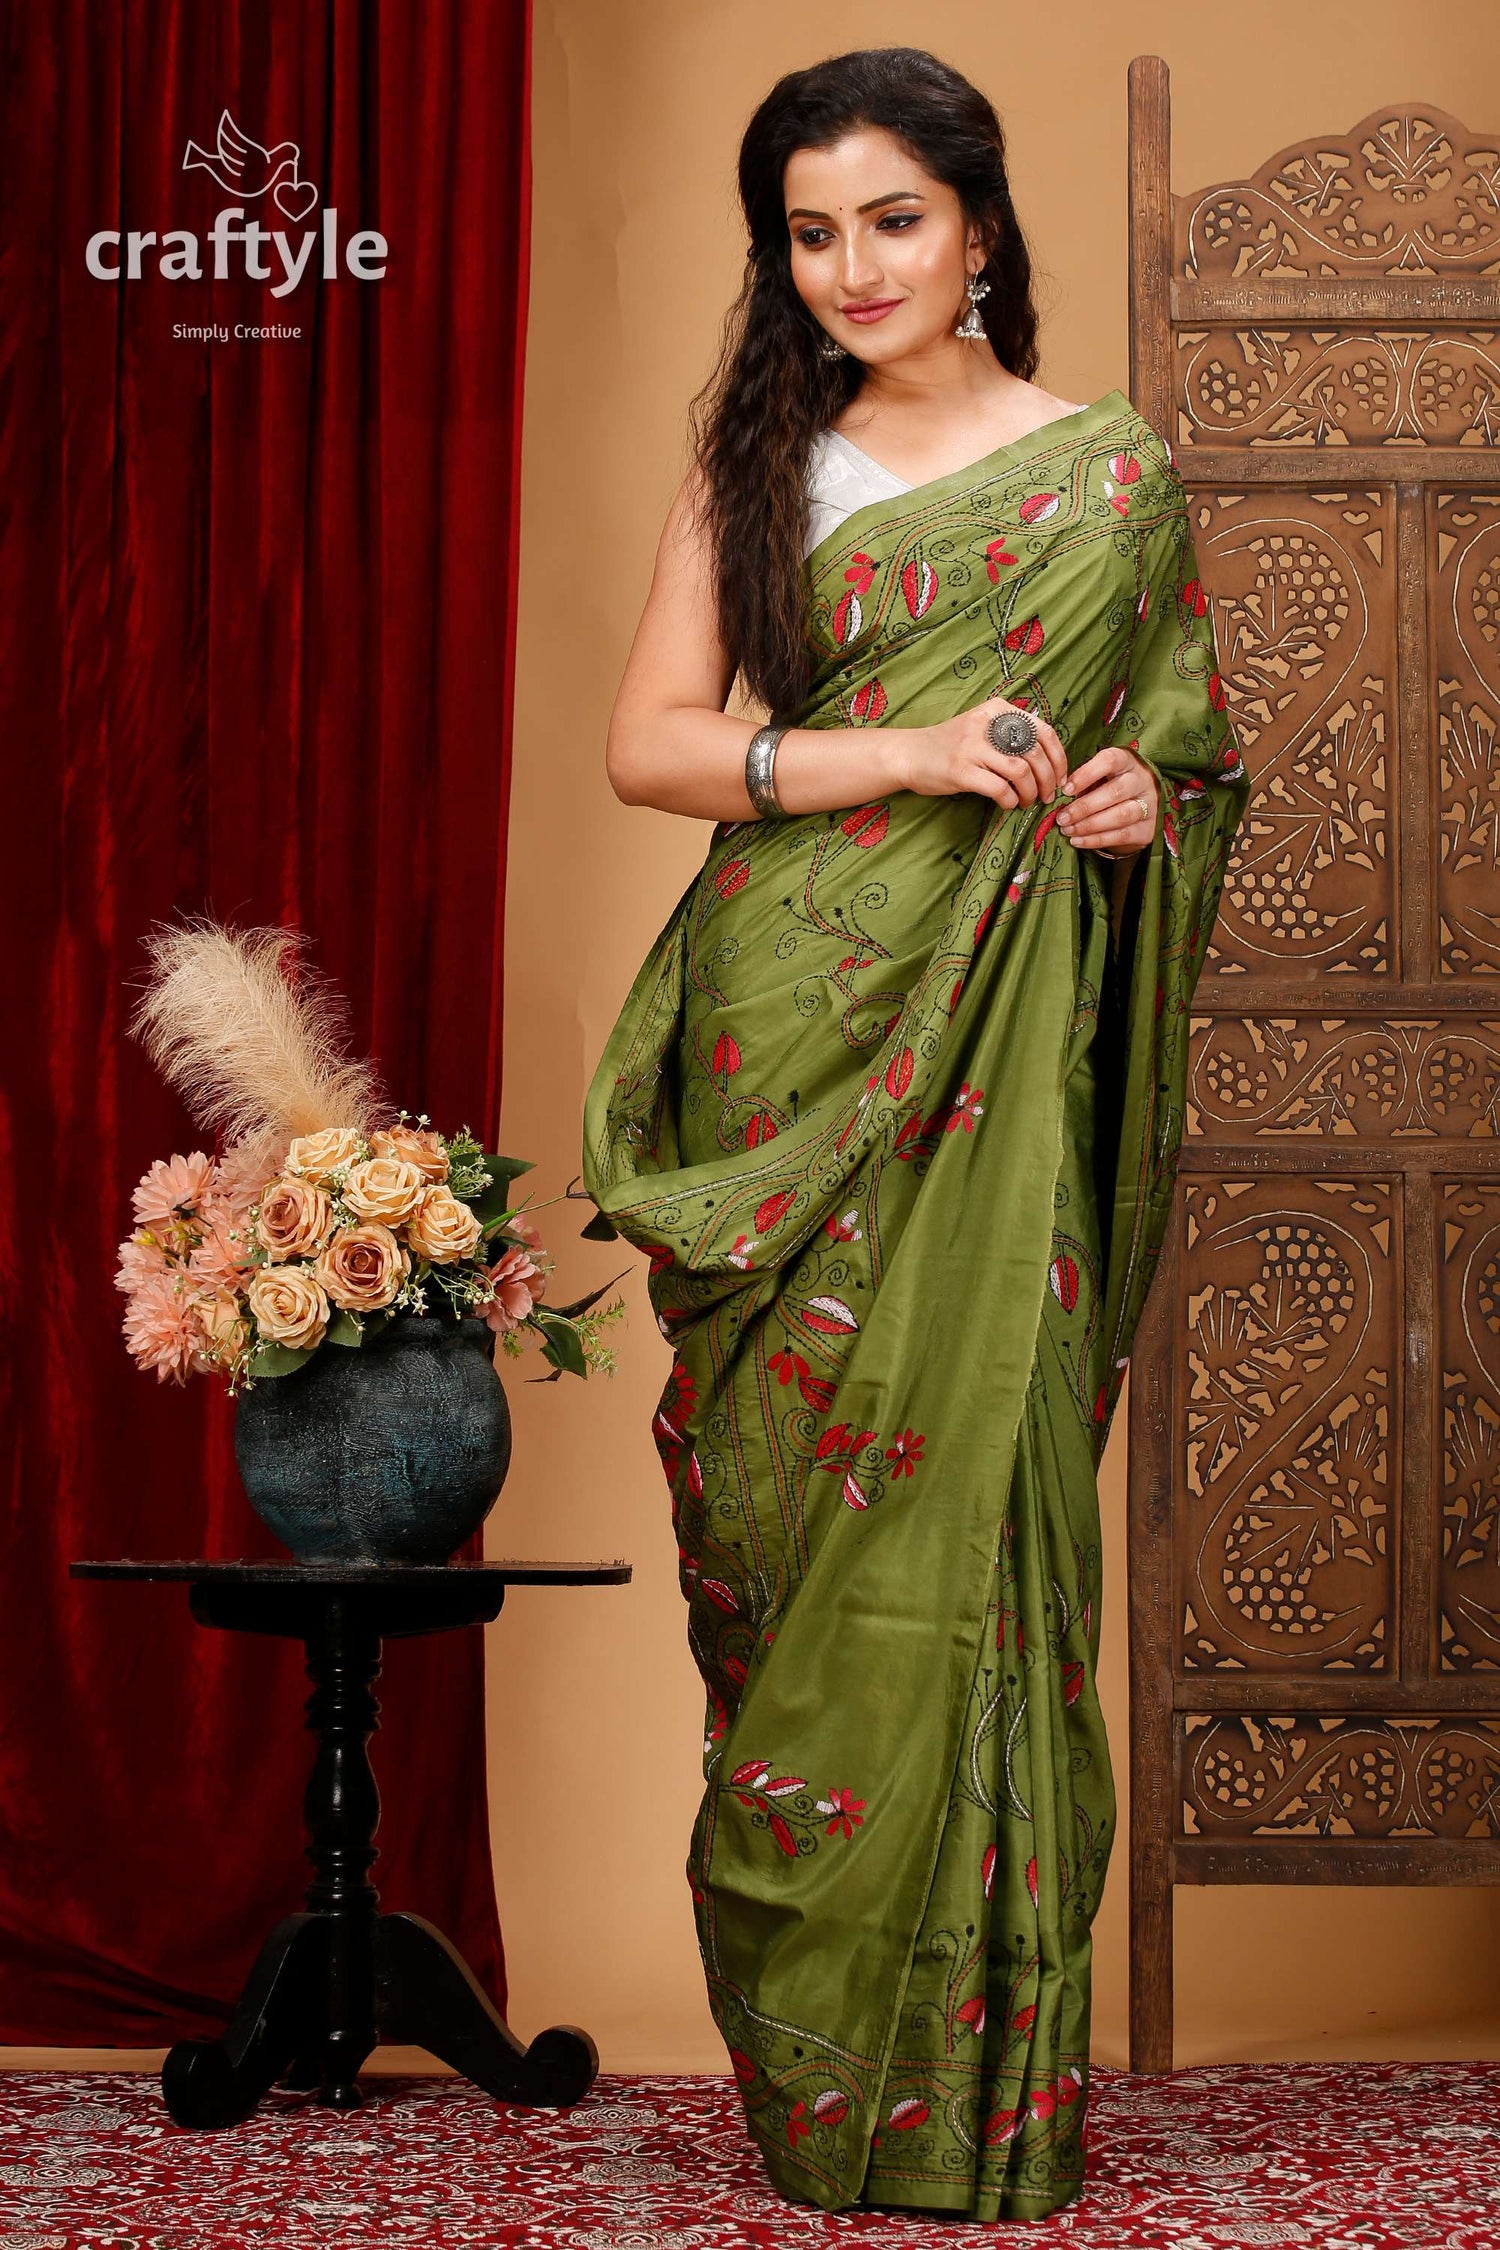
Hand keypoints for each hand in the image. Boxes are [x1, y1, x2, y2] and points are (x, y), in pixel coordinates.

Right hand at [898, 692, 1069, 808]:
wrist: (909, 754)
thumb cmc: (951, 745)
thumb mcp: (983, 727)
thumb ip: (1012, 733)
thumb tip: (1050, 758)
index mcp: (998, 710)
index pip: (1044, 731)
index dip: (1059, 758)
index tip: (1061, 777)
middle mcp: (987, 723)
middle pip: (1035, 753)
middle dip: (1048, 780)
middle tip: (1047, 796)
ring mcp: (972, 746)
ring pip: (1020, 771)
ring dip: (1030, 792)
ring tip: (1027, 801)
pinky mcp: (961, 770)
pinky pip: (999, 788)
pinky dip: (1010, 800)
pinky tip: (1007, 804)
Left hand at [1055, 744, 1157, 858]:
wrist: (1137, 813)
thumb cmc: (1109, 789)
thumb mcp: (1098, 779)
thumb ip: (1082, 784)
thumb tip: (1058, 798)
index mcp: (1127, 762)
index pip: (1110, 760)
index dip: (1086, 774)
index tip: (1066, 789)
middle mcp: (1142, 781)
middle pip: (1115, 792)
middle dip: (1084, 807)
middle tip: (1062, 817)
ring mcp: (1149, 806)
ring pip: (1121, 815)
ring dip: (1089, 825)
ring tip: (1068, 830)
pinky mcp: (1147, 830)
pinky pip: (1121, 836)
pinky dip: (1096, 840)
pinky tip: (1078, 841)